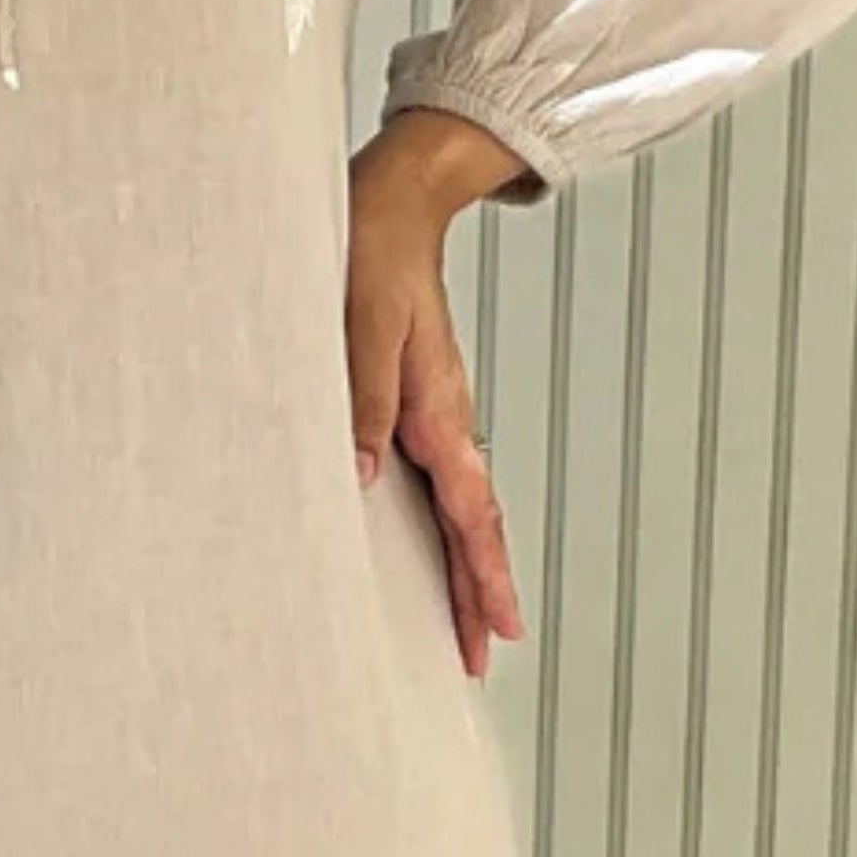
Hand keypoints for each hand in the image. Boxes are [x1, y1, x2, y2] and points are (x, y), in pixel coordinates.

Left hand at [344, 111, 527, 678]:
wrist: (392, 204)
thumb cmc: (372, 257)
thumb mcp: (358, 326)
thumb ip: (361, 402)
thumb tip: (362, 478)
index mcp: (438, 411)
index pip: (470, 513)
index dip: (482, 575)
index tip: (498, 629)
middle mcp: (445, 420)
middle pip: (473, 523)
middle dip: (479, 590)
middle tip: (483, 652)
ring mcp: (435, 414)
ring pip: (459, 505)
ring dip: (464, 562)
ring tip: (467, 619)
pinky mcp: (417, 403)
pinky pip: (439, 479)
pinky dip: (445, 522)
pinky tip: (432, 543)